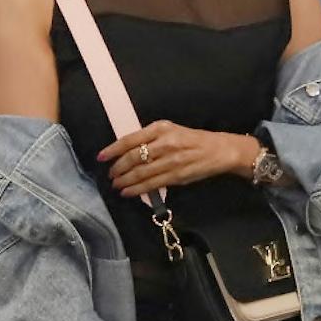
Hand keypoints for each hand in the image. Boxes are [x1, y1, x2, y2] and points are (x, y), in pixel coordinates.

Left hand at [99, 122, 257, 195]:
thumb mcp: (171, 131)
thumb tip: (126, 152)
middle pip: (133, 157)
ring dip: (124, 181)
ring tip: (116, 185)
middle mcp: (165, 143)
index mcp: (161, 128)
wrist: (219, 150)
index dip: (113, 149)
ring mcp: (171, 160)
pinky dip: (137, 189)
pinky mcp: (177, 176)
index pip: (130, 139)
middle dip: (118, 168)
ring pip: (140, 173)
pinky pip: (152, 184)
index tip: (101, 157)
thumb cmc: (193, 140)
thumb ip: (150, 139)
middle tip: (110, 175)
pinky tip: (128, 192)